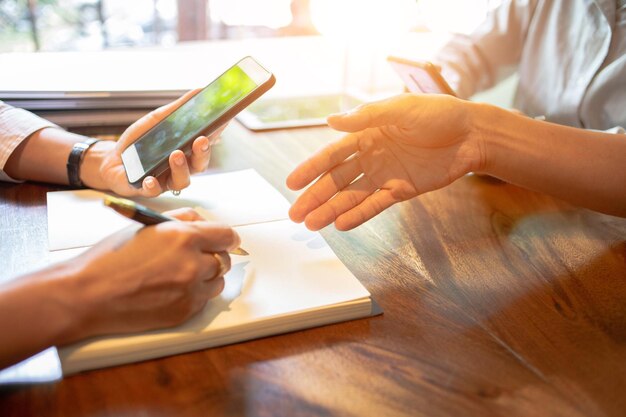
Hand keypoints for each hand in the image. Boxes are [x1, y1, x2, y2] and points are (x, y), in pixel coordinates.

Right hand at [58, 208, 239, 341]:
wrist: (88, 294)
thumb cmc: (111, 258)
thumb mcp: (147, 226)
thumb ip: (181, 219)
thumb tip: (203, 222)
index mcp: (184, 237)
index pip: (227, 236)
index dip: (227, 238)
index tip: (225, 240)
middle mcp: (193, 264)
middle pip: (224, 260)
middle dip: (214, 256)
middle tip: (196, 257)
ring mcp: (190, 291)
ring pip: (217, 281)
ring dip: (206, 277)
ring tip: (180, 274)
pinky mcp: (185, 312)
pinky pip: (204, 300)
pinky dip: (195, 294)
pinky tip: (172, 290)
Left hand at [97, 89, 227, 196]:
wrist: (113, 160)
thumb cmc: (140, 143)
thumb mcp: (157, 120)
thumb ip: (177, 109)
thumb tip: (198, 90)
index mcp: (187, 152)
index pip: (205, 145)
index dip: (215, 136)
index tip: (222, 123)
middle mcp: (181, 169)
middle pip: (199, 165)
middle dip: (203, 153)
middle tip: (201, 140)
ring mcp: (165, 181)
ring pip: (181, 181)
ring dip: (181, 169)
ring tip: (176, 155)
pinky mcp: (146, 189)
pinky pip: (154, 191)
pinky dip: (153, 185)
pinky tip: (150, 178)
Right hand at [286, 94, 483, 230]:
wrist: (472, 134)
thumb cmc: (438, 114)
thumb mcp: (401, 108)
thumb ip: (366, 117)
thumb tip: (330, 121)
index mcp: (367, 134)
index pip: (332, 155)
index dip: (311, 169)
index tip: (291, 183)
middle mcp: (371, 156)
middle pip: (337, 180)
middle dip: (314, 197)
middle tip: (294, 215)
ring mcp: (385, 175)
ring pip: (352, 196)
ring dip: (331, 210)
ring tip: (311, 226)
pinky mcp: (402, 190)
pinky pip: (376, 205)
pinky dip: (359, 215)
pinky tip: (341, 225)